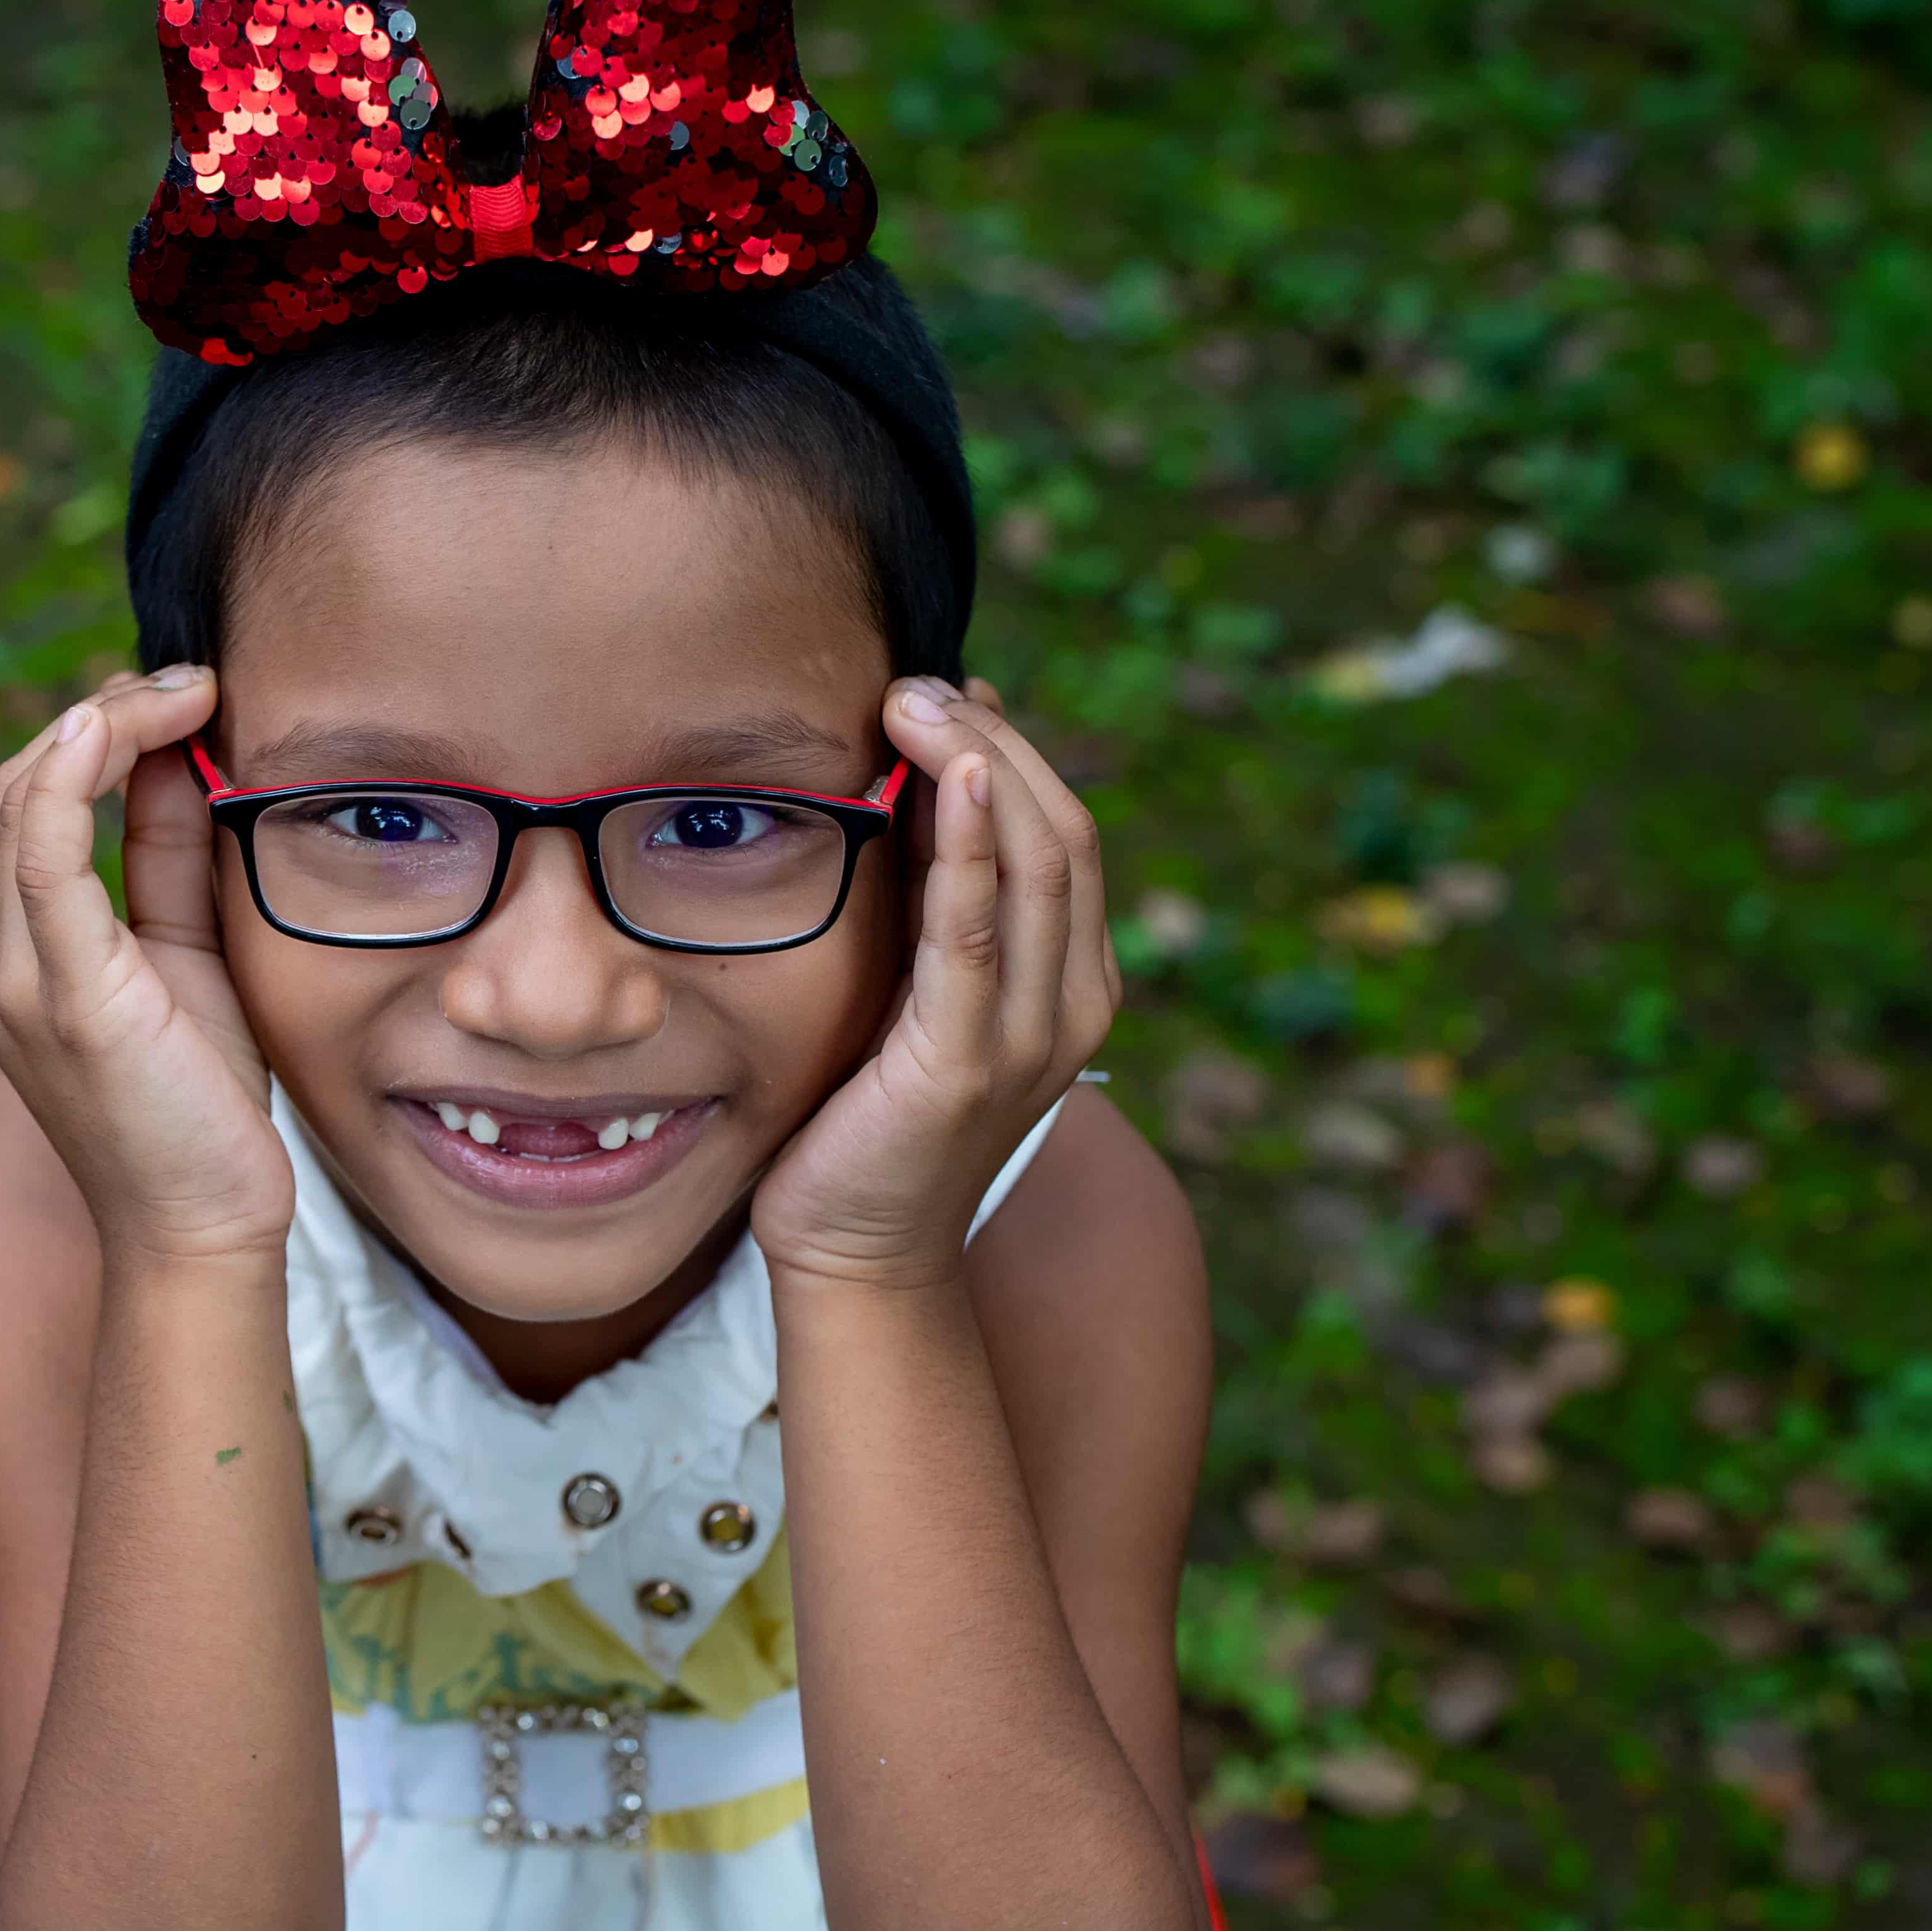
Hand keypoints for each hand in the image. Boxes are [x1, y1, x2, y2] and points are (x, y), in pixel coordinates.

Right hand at [0, 666, 295, 1266]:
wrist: (200, 1228)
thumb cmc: (196, 1103)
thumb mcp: (183, 954)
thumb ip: (166, 860)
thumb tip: (178, 755)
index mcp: (3, 950)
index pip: (30, 802)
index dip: (99, 729)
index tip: (181, 692)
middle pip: (23, 786)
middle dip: (108, 711)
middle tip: (197, 676)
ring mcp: (11, 977)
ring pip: (29, 800)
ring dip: (108, 722)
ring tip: (189, 687)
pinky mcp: (63, 993)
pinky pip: (45, 851)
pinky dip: (74, 771)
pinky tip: (117, 720)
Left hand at [751, 678, 1117, 1287]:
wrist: (857, 1252)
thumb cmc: (871, 1113)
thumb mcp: (918, 986)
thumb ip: (940, 899)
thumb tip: (932, 772)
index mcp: (1074, 980)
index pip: (1065, 833)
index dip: (1011, 748)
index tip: (942, 688)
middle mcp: (1074, 1003)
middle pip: (1063, 832)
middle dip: (994, 740)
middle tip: (914, 678)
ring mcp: (1030, 1036)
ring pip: (1038, 865)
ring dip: (980, 767)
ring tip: (919, 701)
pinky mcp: (963, 1063)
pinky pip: (974, 934)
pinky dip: (973, 846)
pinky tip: (953, 778)